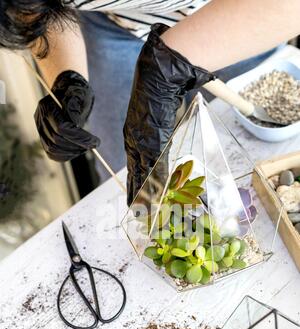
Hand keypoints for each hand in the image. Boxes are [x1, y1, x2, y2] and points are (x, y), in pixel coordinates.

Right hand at [35, 70, 99, 161]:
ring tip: (85, 148)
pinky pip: (51, 153)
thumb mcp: (80, 94)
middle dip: (77, 145)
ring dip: (71, 152)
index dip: (80, 137)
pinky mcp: (44, 137)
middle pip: (57, 140)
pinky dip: (65, 156)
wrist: (68, 91)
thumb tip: (76, 125)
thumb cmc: (76, 91)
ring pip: (52, 149)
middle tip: (92, 145)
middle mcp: (40, 118)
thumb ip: (75, 107)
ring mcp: (40, 128)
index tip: (95, 141)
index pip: (62, 128)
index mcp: (47, 105)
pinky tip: (77, 151)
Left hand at [124, 23, 215, 205]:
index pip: (134, 163)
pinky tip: (157, 194)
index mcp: (134, 134)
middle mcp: (134, 140)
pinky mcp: (153, 142)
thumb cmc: (160, 92)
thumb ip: (158, 130)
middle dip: (135, 191)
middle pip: (136, 172)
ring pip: (143, 174)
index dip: (134, 179)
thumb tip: (163, 133)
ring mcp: (143, 142)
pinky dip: (158, 182)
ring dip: (145, 193)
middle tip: (134, 208)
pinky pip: (156, 167)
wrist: (159, 77)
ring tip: (143, 208)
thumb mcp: (157, 116)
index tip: (133, 191)